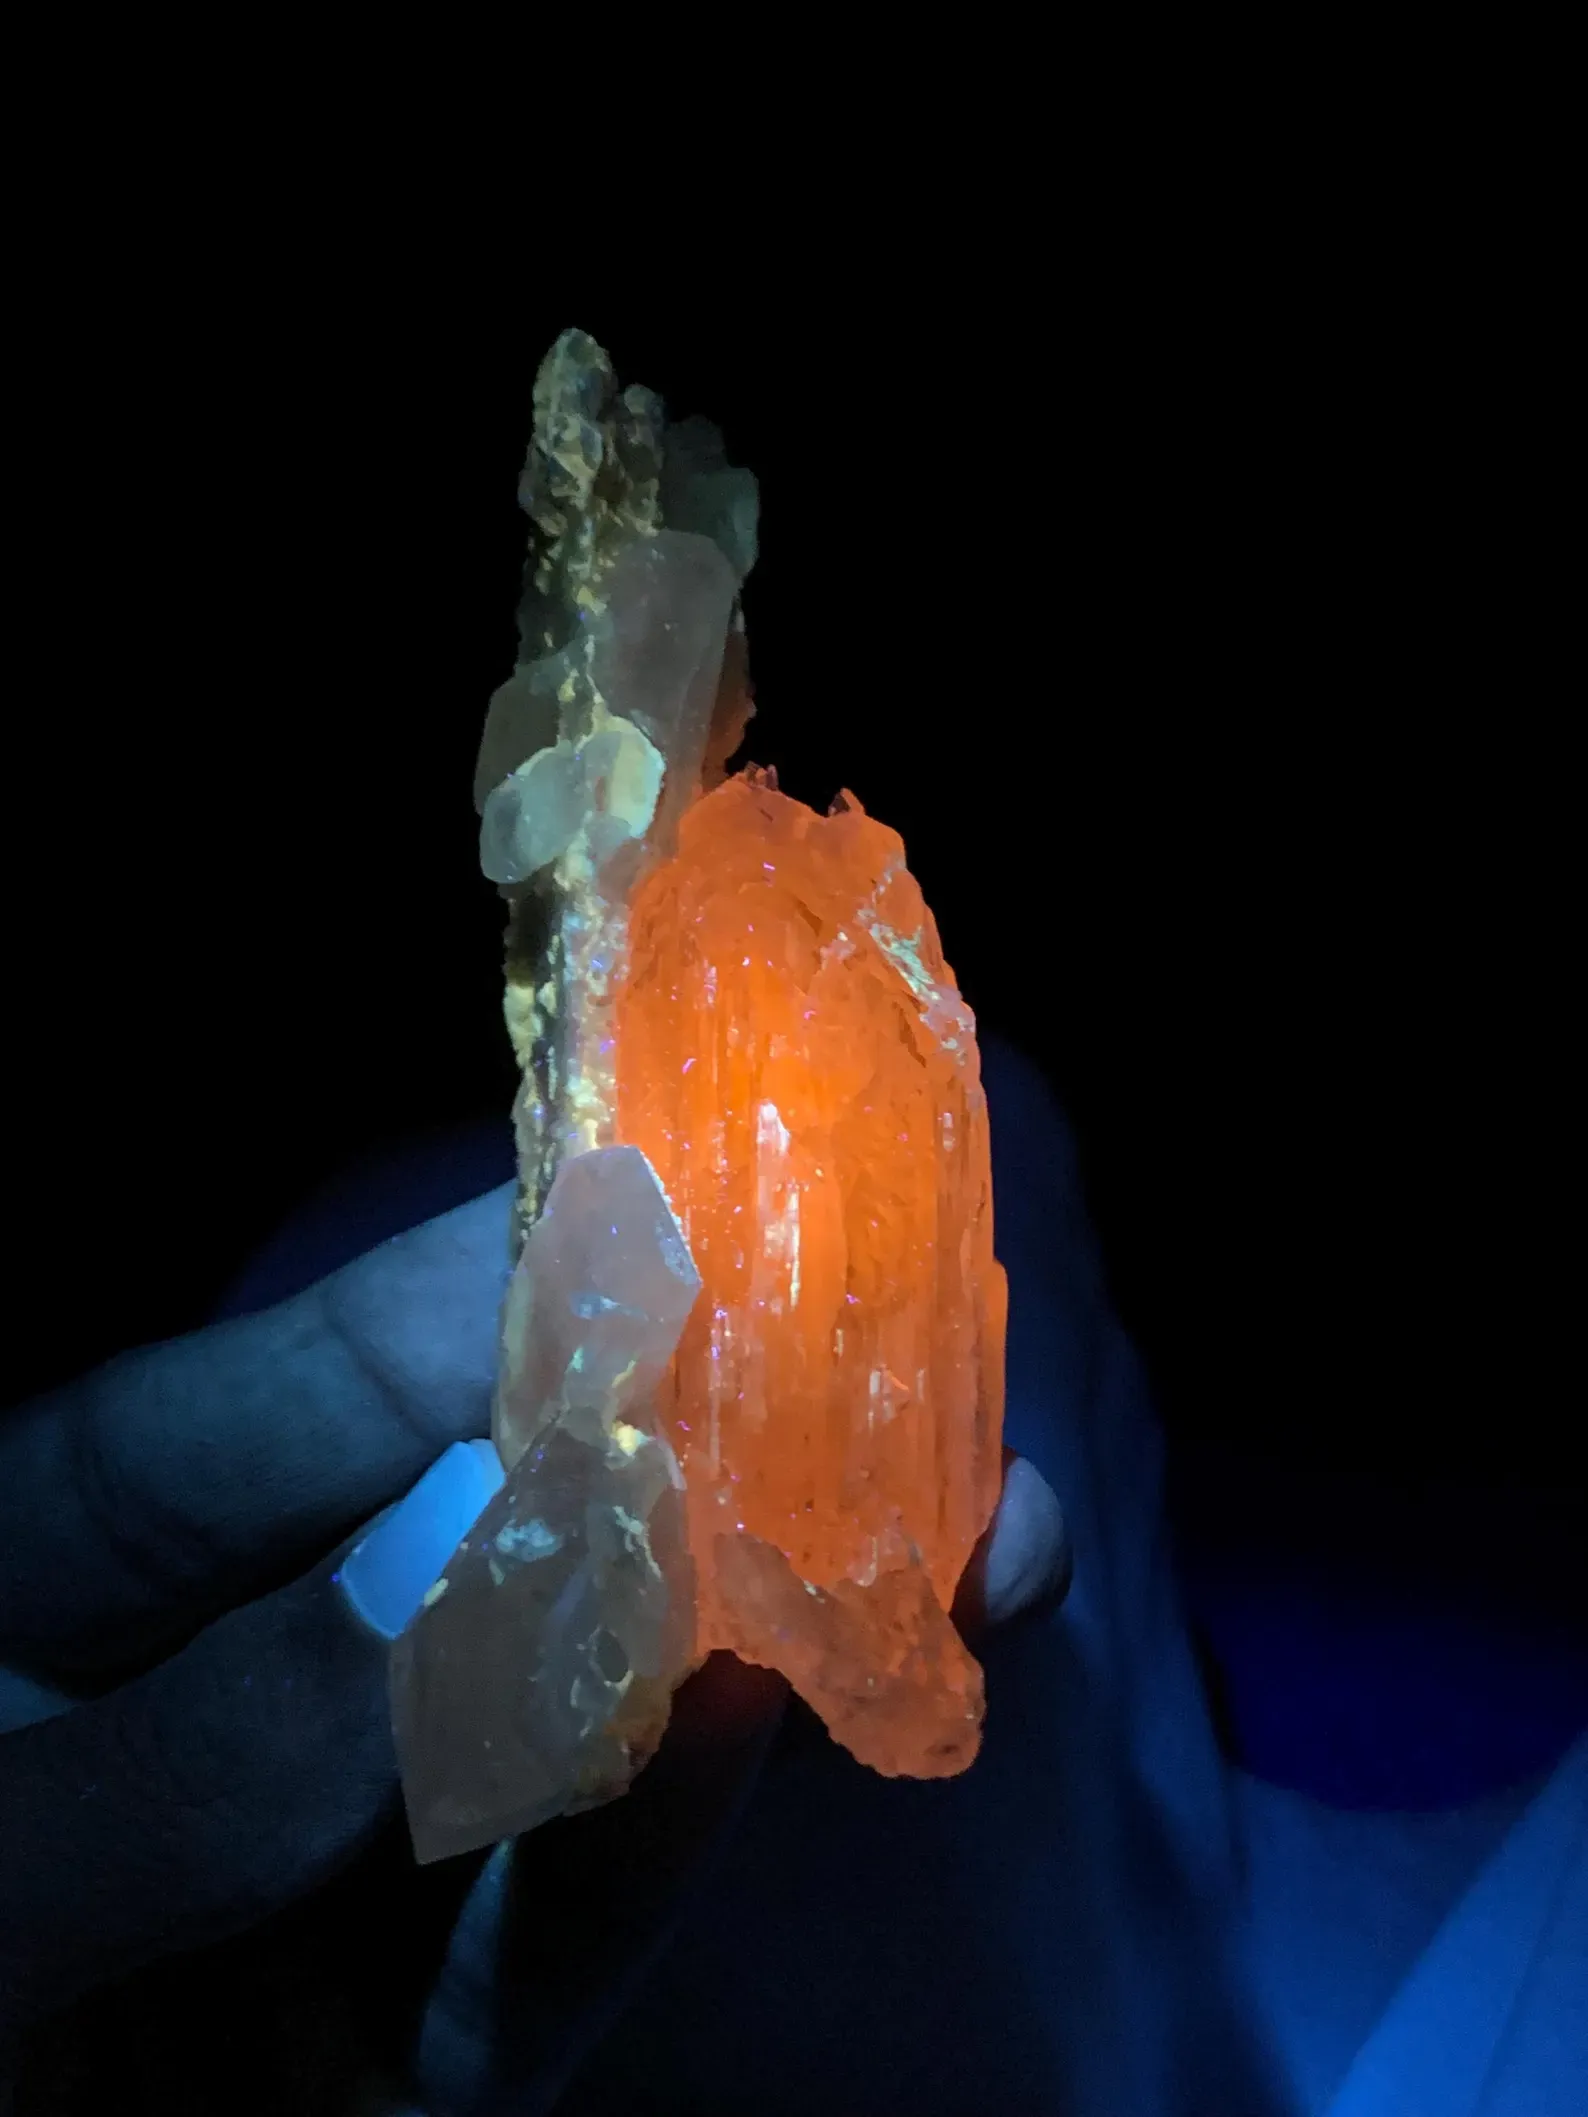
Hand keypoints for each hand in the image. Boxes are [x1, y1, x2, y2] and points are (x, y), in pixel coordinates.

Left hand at [0, 1182, 1067, 2081]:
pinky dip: (658, 1842)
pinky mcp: (416, 2062)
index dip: (501, 1284)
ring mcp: (336, 1883)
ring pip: (569, 1722)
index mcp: (72, 1568)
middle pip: (491, 1528)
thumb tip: (475, 1533)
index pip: (318, 1386)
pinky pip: (549, 1949)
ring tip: (942, 1511)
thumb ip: (197, 1741)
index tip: (685, 1199)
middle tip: (886, 1335)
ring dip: (749, 1620)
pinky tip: (766, 1724)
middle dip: (688, 1430)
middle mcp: (241, 1691)